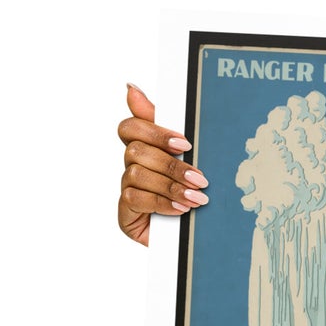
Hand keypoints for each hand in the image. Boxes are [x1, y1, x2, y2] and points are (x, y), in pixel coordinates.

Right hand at [117, 84, 209, 245]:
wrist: (195, 237)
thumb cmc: (192, 193)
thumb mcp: (190, 158)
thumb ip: (167, 126)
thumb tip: (131, 88)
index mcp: (146, 148)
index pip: (131, 127)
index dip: (154, 131)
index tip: (183, 142)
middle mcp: (132, 166)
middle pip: (136, 150)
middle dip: (172, 165)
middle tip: (200, 177)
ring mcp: (127, 189)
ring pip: (137, 174)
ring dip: (171, 186)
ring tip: (197, 198)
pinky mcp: (125, 213)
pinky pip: (136, 199)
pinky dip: (162, 203)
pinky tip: (181, 210)